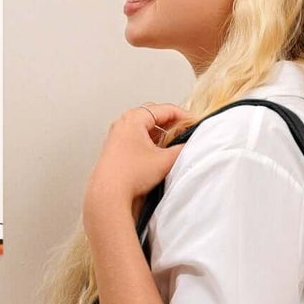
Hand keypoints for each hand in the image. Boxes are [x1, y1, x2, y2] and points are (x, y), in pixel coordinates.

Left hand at [83, 103, 191, 228]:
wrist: (108, 194)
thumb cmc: (130, 175)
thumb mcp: (165, 160)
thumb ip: (182, 149)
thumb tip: (190, 145)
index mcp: (134, 118)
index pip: (165, 109)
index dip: (184, 116)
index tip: (194, 125)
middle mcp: (123, 123)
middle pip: (154, 116)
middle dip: (172, 123)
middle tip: (185, 133)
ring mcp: (117, 135)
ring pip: (145, 127)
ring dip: (161, 134)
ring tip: (173, 145)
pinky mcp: (115, 148)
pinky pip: (136, 137)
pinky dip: (150, 141)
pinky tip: (158, 154)